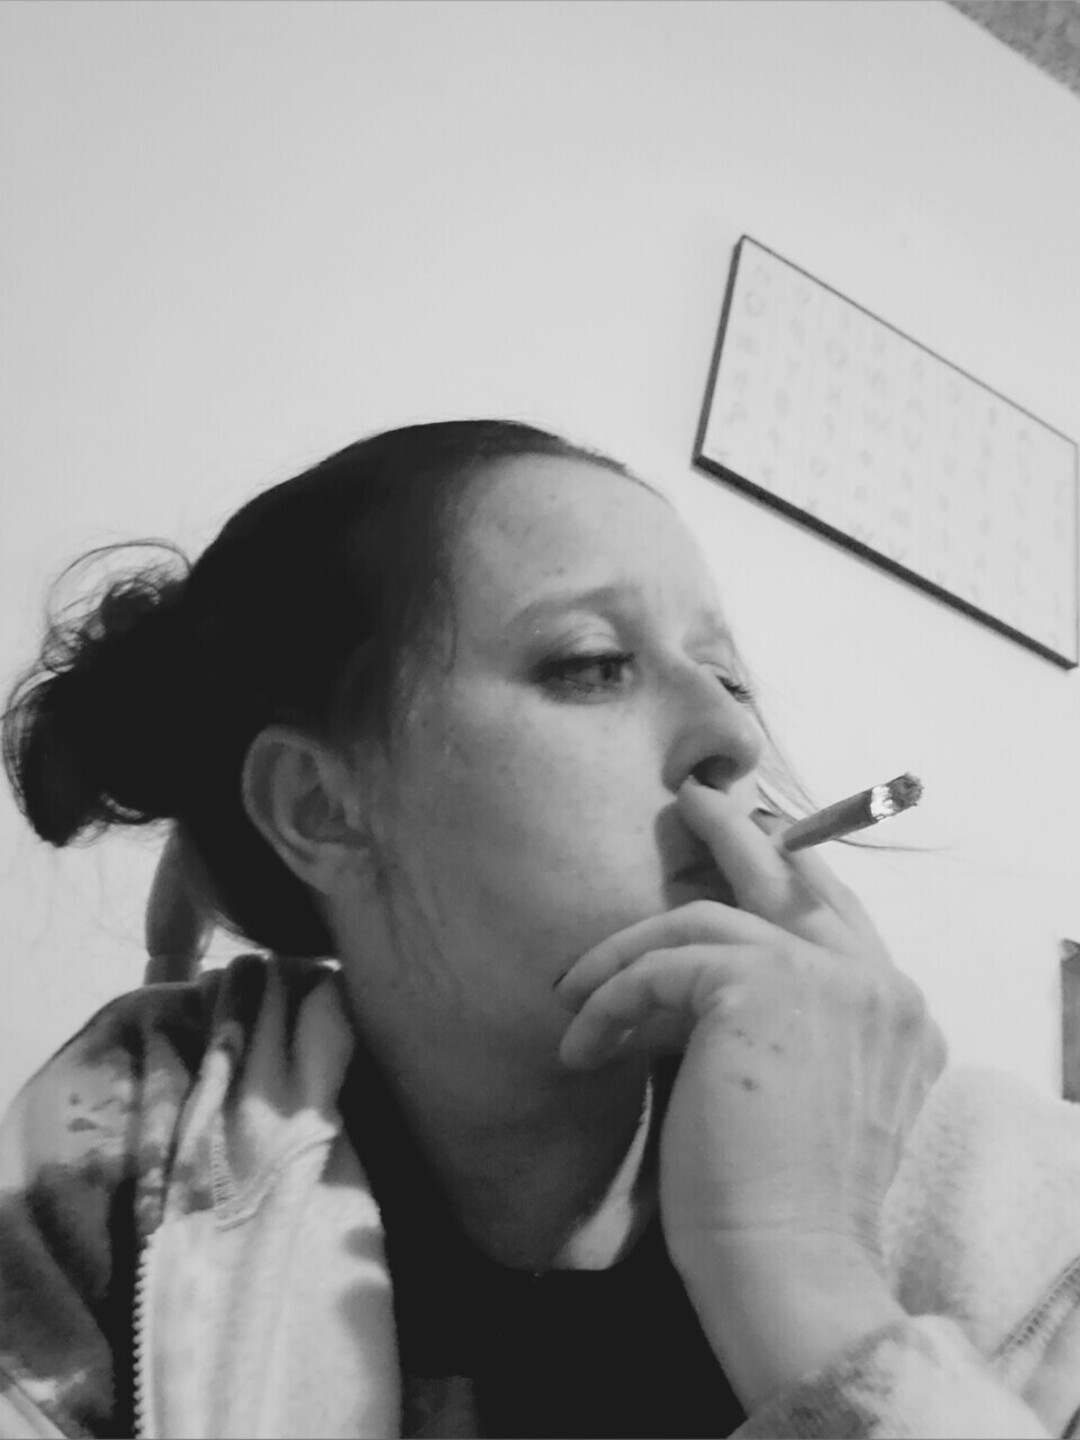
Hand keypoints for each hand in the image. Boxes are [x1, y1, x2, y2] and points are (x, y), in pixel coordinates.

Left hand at [555, 775, 946, 1398]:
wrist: (790, 1261)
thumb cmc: (781, 1202)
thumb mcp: (793, 1093)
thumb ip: (770, 1026)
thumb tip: (684, 988)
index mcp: (897, 1013)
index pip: (832, 914)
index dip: (776, 879)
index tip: (728, 856)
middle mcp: (878, 982)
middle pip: (792, 875)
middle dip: (734, 832)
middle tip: (690, 802)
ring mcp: (830, 976)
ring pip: (705, 919)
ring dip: (626, 951)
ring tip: (573, 984)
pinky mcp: (764, 984)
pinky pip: (662, 966)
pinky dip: (611, 999)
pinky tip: (579, 1043)